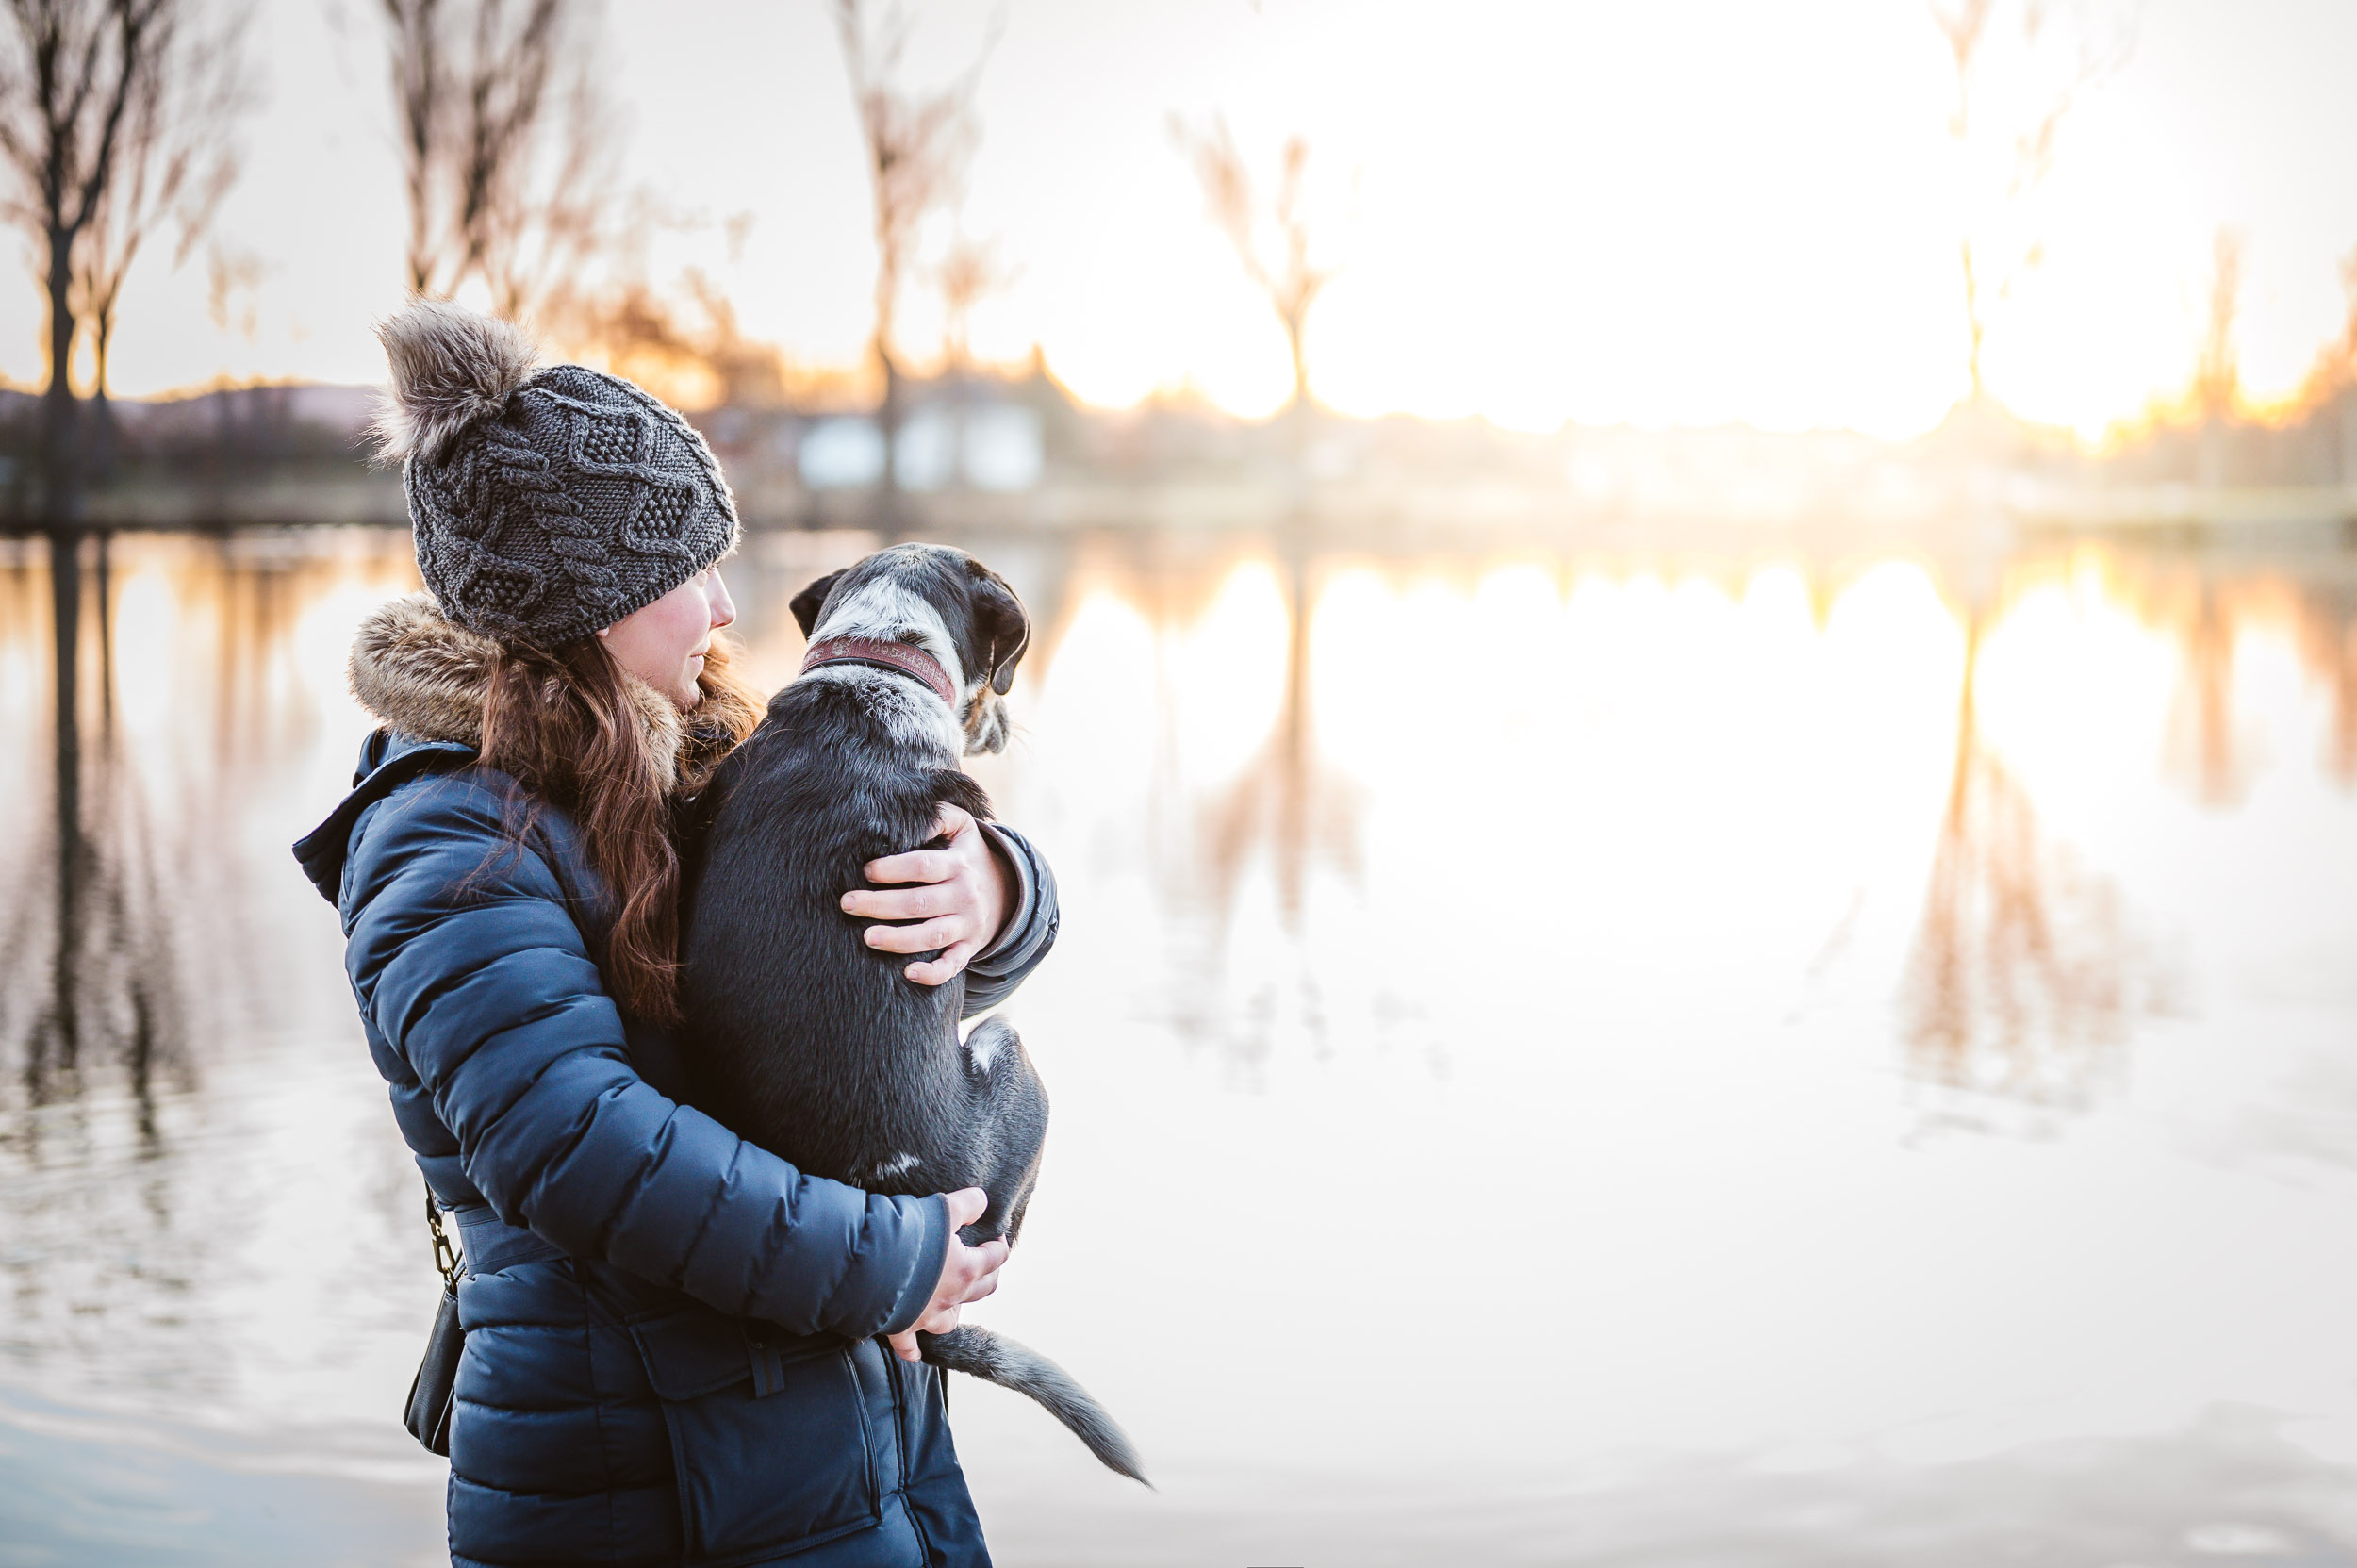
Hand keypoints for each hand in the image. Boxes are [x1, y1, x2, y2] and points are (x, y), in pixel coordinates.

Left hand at [843, 803, 1010, 985]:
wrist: (1005, 890)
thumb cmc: (966, 854)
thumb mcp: (962, 826)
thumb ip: (938, 814)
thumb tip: (908, 811)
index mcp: (959, 864)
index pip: (925, 866)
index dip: (894, 869)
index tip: (866, 871)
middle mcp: (964, 895)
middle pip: (920, 903)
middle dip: (881, 904)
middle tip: (847, 903)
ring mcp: (967, 924)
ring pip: (933, 936)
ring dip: (899, 939)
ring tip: (867, 938)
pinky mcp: (968, 947)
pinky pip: (953, 965)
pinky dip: (934, 973)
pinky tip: (908, 974)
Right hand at [887, 1188, 1007, 1363]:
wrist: (868, 1262)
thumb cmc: (908, 1234)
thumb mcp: (942, 1209)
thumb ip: (966, 1205)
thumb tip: (982, 1201)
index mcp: (966, 1269)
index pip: (996, 1257)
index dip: (999, 1244)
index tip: (996, 1235)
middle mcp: (951, 1297)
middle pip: (983, 1289)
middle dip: (988, 1273)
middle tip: (984, 1261)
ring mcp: (927, 1315)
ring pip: (951, 1321)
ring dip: (956, 1311)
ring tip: (954, 1300)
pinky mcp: (901, 1326)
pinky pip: (909, 1346)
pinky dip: (913, 1349)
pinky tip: (914, 1353)